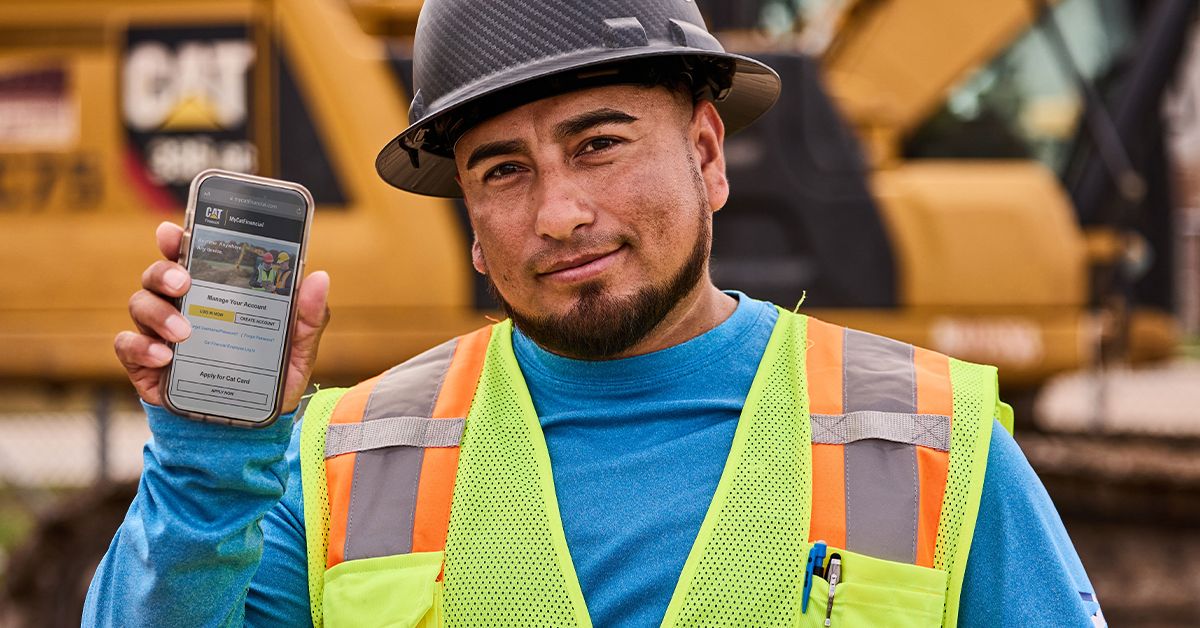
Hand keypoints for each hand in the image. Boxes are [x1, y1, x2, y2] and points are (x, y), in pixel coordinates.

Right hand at [115, 221, 330, 413]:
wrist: (249, 428)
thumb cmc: (269, 377)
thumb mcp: (296, 348)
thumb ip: (307, 316)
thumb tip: (319, 278)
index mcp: (215, 291)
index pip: (190, 255)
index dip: (177, 239)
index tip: (173, 232)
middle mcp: (182, 304)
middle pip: (158, 274)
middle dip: (165, 272)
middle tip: (184, 282)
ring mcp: (159, 332)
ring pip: (140, 304)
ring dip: (158, 312)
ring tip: (184, 332)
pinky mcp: (145, 363)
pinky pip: (128, 345)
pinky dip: (142, 346)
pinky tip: (165, 356)